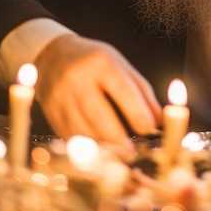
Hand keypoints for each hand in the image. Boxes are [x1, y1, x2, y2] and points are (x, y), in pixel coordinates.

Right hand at [34, 33, 162, 143]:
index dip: (137, 114)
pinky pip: (70, 137)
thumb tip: (159, 120)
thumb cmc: (94, 60)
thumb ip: (142, 91)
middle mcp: (78, 79)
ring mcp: (60, 97)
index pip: (122, 92)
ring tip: (118, 156)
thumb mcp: (120, 65)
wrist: (53, 54)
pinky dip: (87, 148)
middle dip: (119, 139)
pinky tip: (98, 152)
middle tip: (133, 152)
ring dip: (103, 148)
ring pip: (84, 131)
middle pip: (100, 117)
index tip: (148, 130)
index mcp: (101, 63)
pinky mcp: (50, 112)